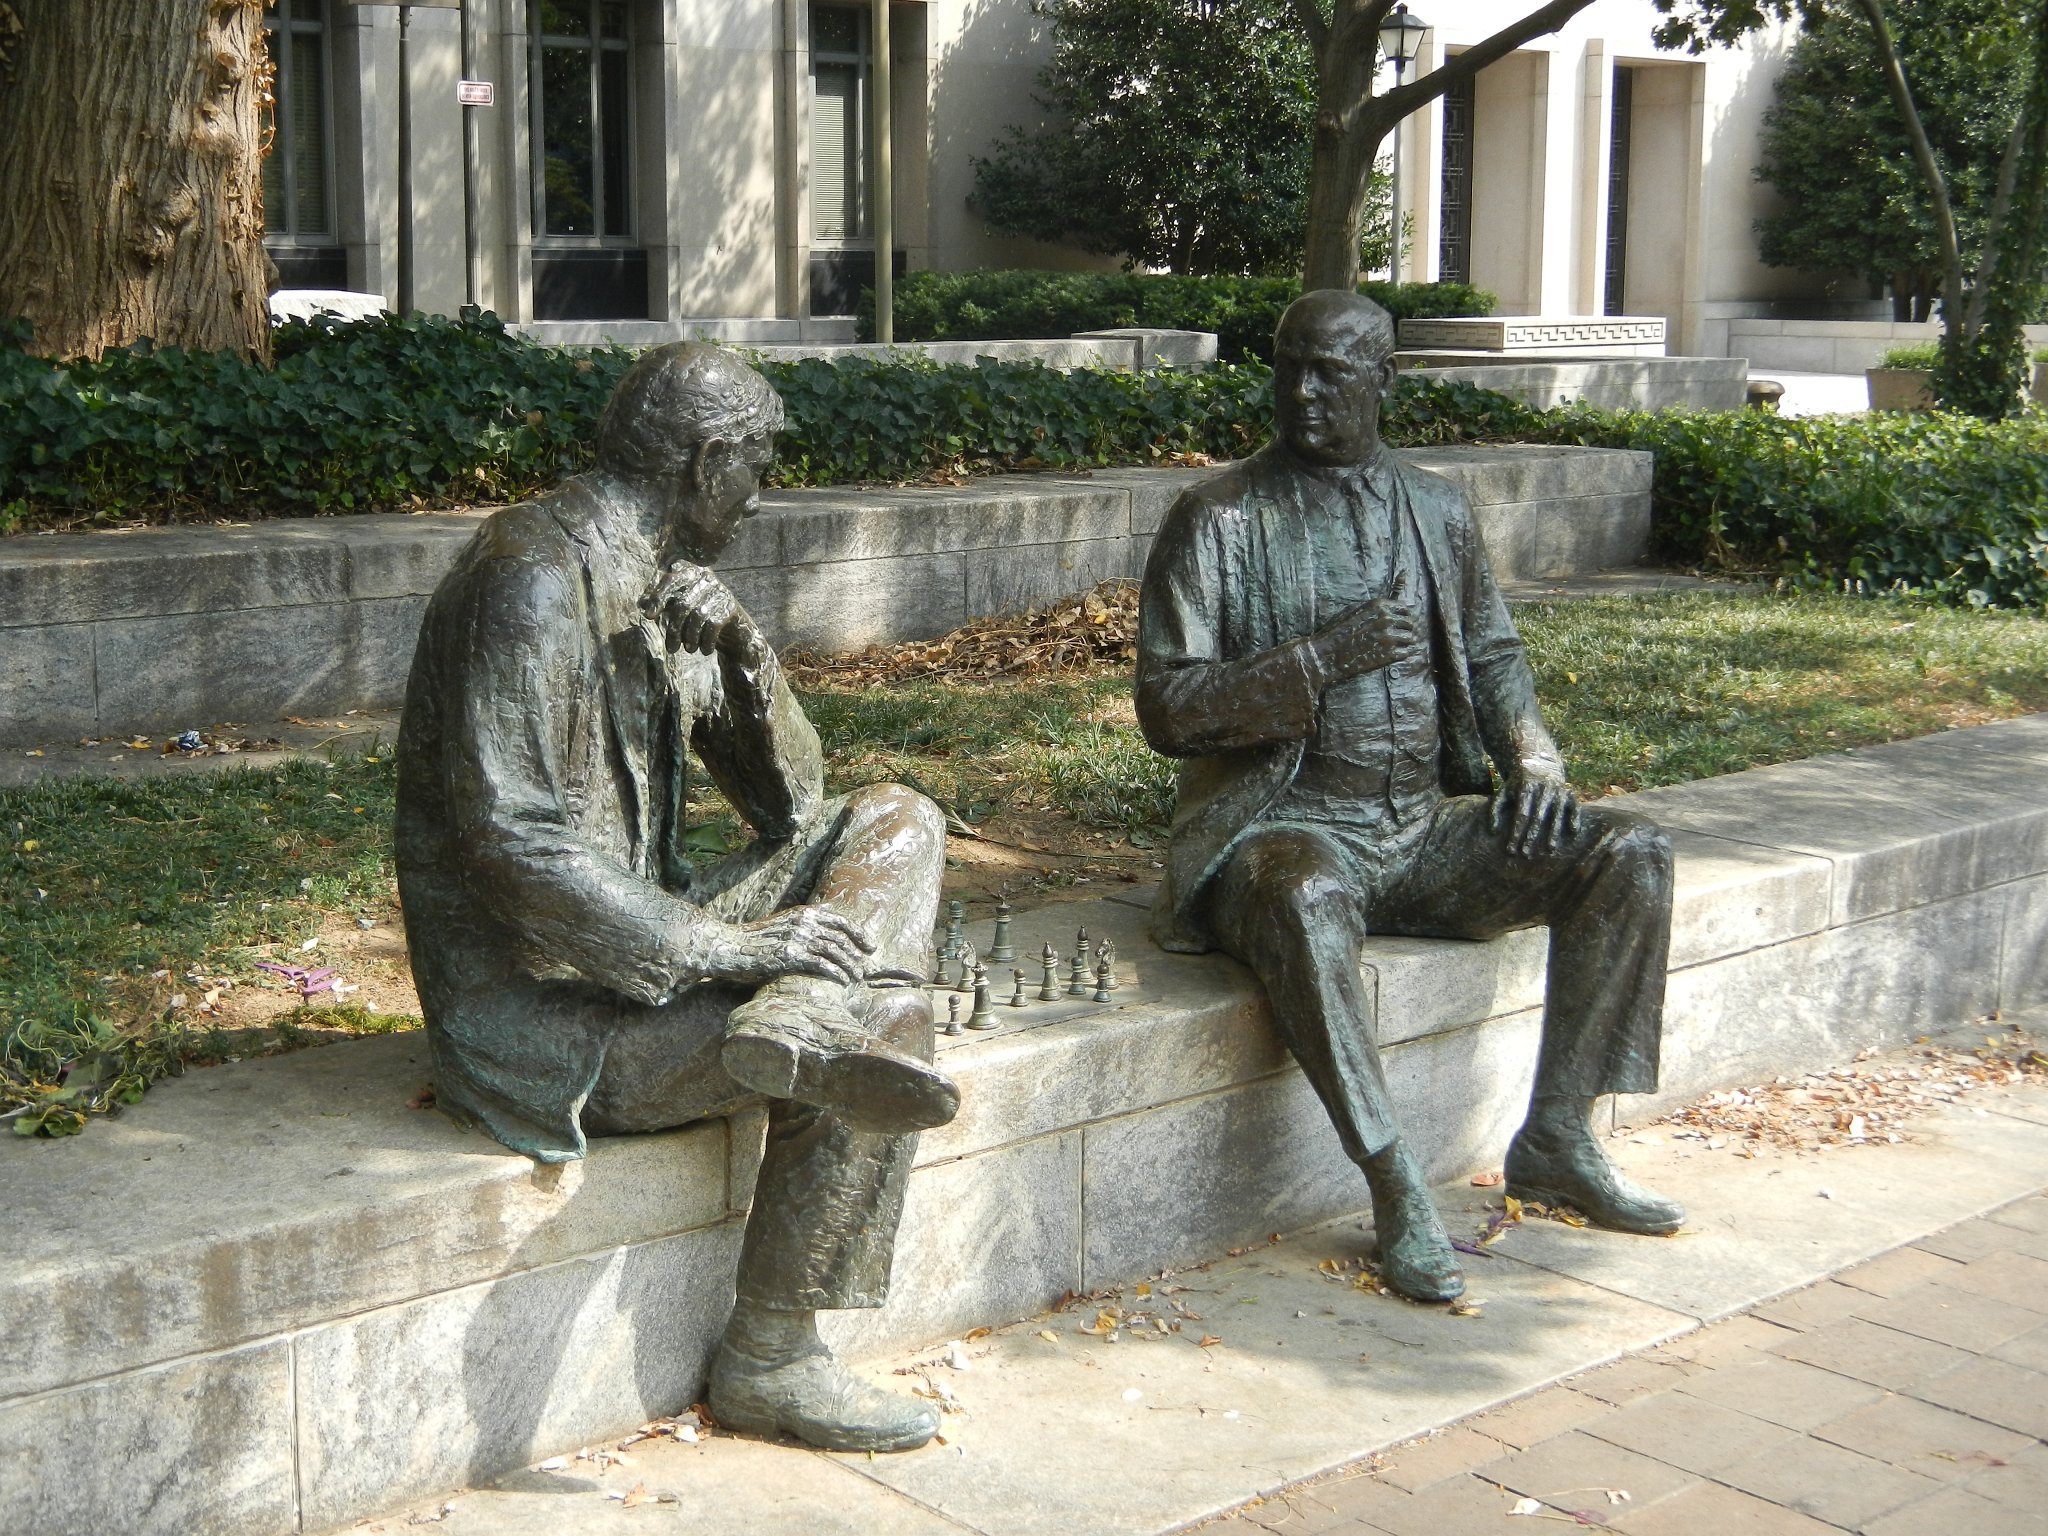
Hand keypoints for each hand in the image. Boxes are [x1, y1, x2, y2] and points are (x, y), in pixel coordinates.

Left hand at [648, 562, 767, 665]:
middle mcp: (707, 578)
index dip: (658, 597)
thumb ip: (663, 603)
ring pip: (697, 616)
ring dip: (690, 638)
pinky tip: (704, 650)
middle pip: (683, 604)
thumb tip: (641, 604)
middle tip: (671, 649)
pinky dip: (706, 641)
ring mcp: (721, 591)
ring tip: (689, 650)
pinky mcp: (731, 606)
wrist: (735, 635)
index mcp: (692, 574)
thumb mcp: (680, 610)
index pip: (672, 580)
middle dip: (674, 630)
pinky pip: (712, 624)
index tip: (648, 616)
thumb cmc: (701, 621)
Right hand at [713, 905, 875, 986]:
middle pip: (840, 937)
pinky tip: (842, 982)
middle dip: (856, 954)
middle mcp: (802, 922)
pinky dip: (836, 973)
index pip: (839, 920)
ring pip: (835, 951)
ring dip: (849, 966)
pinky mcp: (789, 955)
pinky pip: (821, 964)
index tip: (869, 946)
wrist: (727, 948)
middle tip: (865, 968)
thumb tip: (820, 939)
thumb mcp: (780, 927)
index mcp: (801, 913)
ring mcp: (796, 938)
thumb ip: (800, 929)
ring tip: (856, 978)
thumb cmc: (751, 942)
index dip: (857, 933)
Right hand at [1305, 569, 1418, 685]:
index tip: (1397, 623)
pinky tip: (1392, 654)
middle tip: (1396, 636)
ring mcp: (1389, 637)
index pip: (1405, 608)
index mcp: (1379, 605)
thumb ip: (1378, 602)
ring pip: (1411, 638)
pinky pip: (1407, 652)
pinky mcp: (1389, 655)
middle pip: (1410, 623)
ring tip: (1394, 646)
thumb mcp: (1355, 609)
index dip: (1402, 617)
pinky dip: (1402, 654)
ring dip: (1404, 642)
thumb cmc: (1338, 630)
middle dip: (1405, 629)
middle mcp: (1386, 619)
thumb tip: (1403, 576)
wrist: (1327, 654)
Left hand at [1491, 773, 1579, 856]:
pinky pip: (1574, 806)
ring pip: (1557, 813)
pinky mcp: (1569, 792)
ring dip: (1554, 832)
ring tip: (1550, 850)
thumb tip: (1493, 831)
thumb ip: (1495, 810)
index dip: (1516, 833)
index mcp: (1525, 788)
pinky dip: (1574, 818)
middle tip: (1526, 854)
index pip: (1521, 814)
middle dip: (1532, 836)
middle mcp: (1543, 788)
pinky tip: (1573, 832)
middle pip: (1538, 816)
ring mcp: (1558, 790)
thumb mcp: (1503, 792)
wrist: (1538, 762)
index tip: (1511, 849)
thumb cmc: (1517, 784)